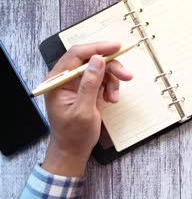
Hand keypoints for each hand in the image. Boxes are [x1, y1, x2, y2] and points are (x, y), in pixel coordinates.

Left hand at [42, 42, 132, 176]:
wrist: (73, 150)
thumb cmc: (73, 134)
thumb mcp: (83, 110)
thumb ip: (89, 83)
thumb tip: (97, 59)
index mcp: (58, 80)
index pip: (77, 54)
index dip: (98, 48)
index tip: (117, 47)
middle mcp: (66, 78)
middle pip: (92, 60)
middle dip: (111, 67)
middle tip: (127, 76)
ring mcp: (77, 83)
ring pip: (101, 69)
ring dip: (112, 80)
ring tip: (114, 98)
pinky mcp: (87, 89)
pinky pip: (103, 79)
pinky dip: (111, 87)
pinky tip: (111, 99)